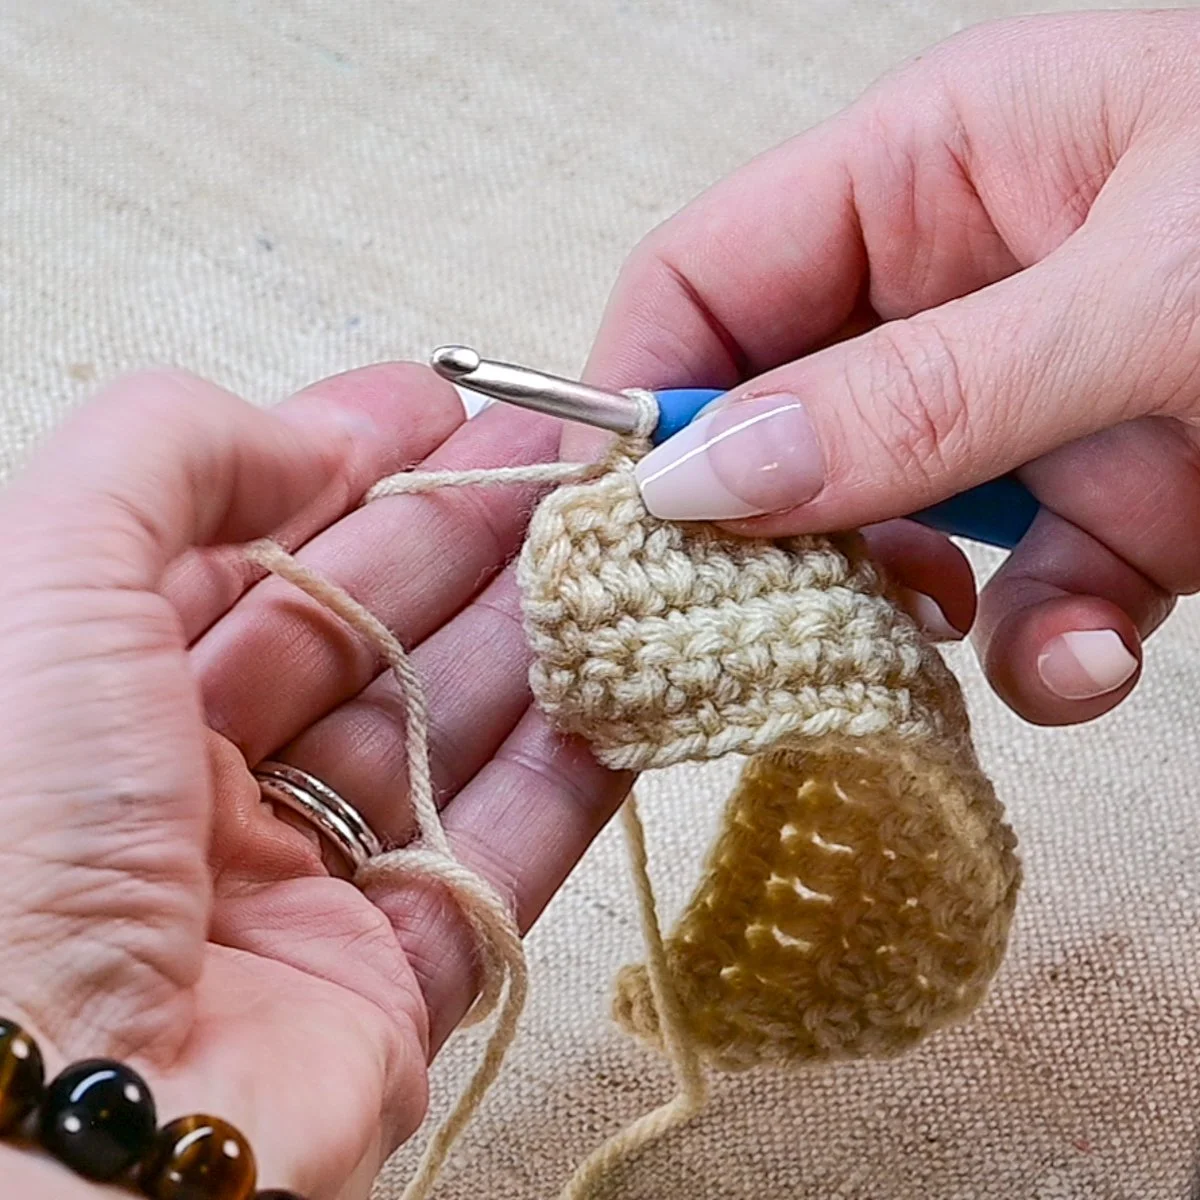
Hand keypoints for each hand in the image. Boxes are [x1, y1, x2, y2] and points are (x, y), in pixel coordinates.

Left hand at [0, 366, 627, 1196]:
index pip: (248, 550)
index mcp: (96, 693)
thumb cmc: (10, 841)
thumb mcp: (41, 578)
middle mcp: (195, 787)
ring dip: (531, 640)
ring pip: (443, 736)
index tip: (442, 401)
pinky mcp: (385, 984)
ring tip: (613, 553)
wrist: (55, 1148)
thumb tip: (306, 438)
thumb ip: (167, 456)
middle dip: (462, 537)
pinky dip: (570, 776)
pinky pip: (497, 858)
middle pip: (362, 634)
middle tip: (562, 467)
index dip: (344, 462)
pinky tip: (630, 691)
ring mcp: (296, 888)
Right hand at [582, 8, 1199, 726]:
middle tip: (747, 628)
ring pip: (891, 536)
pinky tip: (1095, 654)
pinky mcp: (1117, 511)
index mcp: (933, 173)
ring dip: (911, 609)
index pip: (706, 282)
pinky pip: (1025, 601)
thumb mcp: (1145, 289)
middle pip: (778, 426)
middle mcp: (958, 294)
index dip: (638, 398)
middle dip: (765, 535)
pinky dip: (1048, 648)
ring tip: (950, 633)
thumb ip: (916, 394)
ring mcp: (1032, 413)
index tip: (611, 528)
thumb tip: (701, 484)